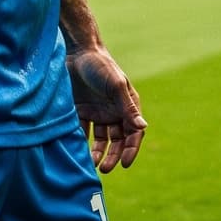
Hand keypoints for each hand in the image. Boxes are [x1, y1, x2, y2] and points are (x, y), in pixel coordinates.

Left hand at [66, 45, 146, 172]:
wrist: (77, 51)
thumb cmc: (100, 65)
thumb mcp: (115, 86)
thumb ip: (128, 108)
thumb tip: (143, 127)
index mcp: (126, 105)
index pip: (133, 132)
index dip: (131, 149)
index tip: (124, 164)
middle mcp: (113, 111)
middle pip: (117, 141)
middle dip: (113, 156)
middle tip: (105, 169)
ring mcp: (97, 112)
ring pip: (100, 140)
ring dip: (97, 153)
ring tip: (91, 163)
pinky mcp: (81, 111)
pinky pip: (83, 132)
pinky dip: (81, 142)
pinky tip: (77, 150)